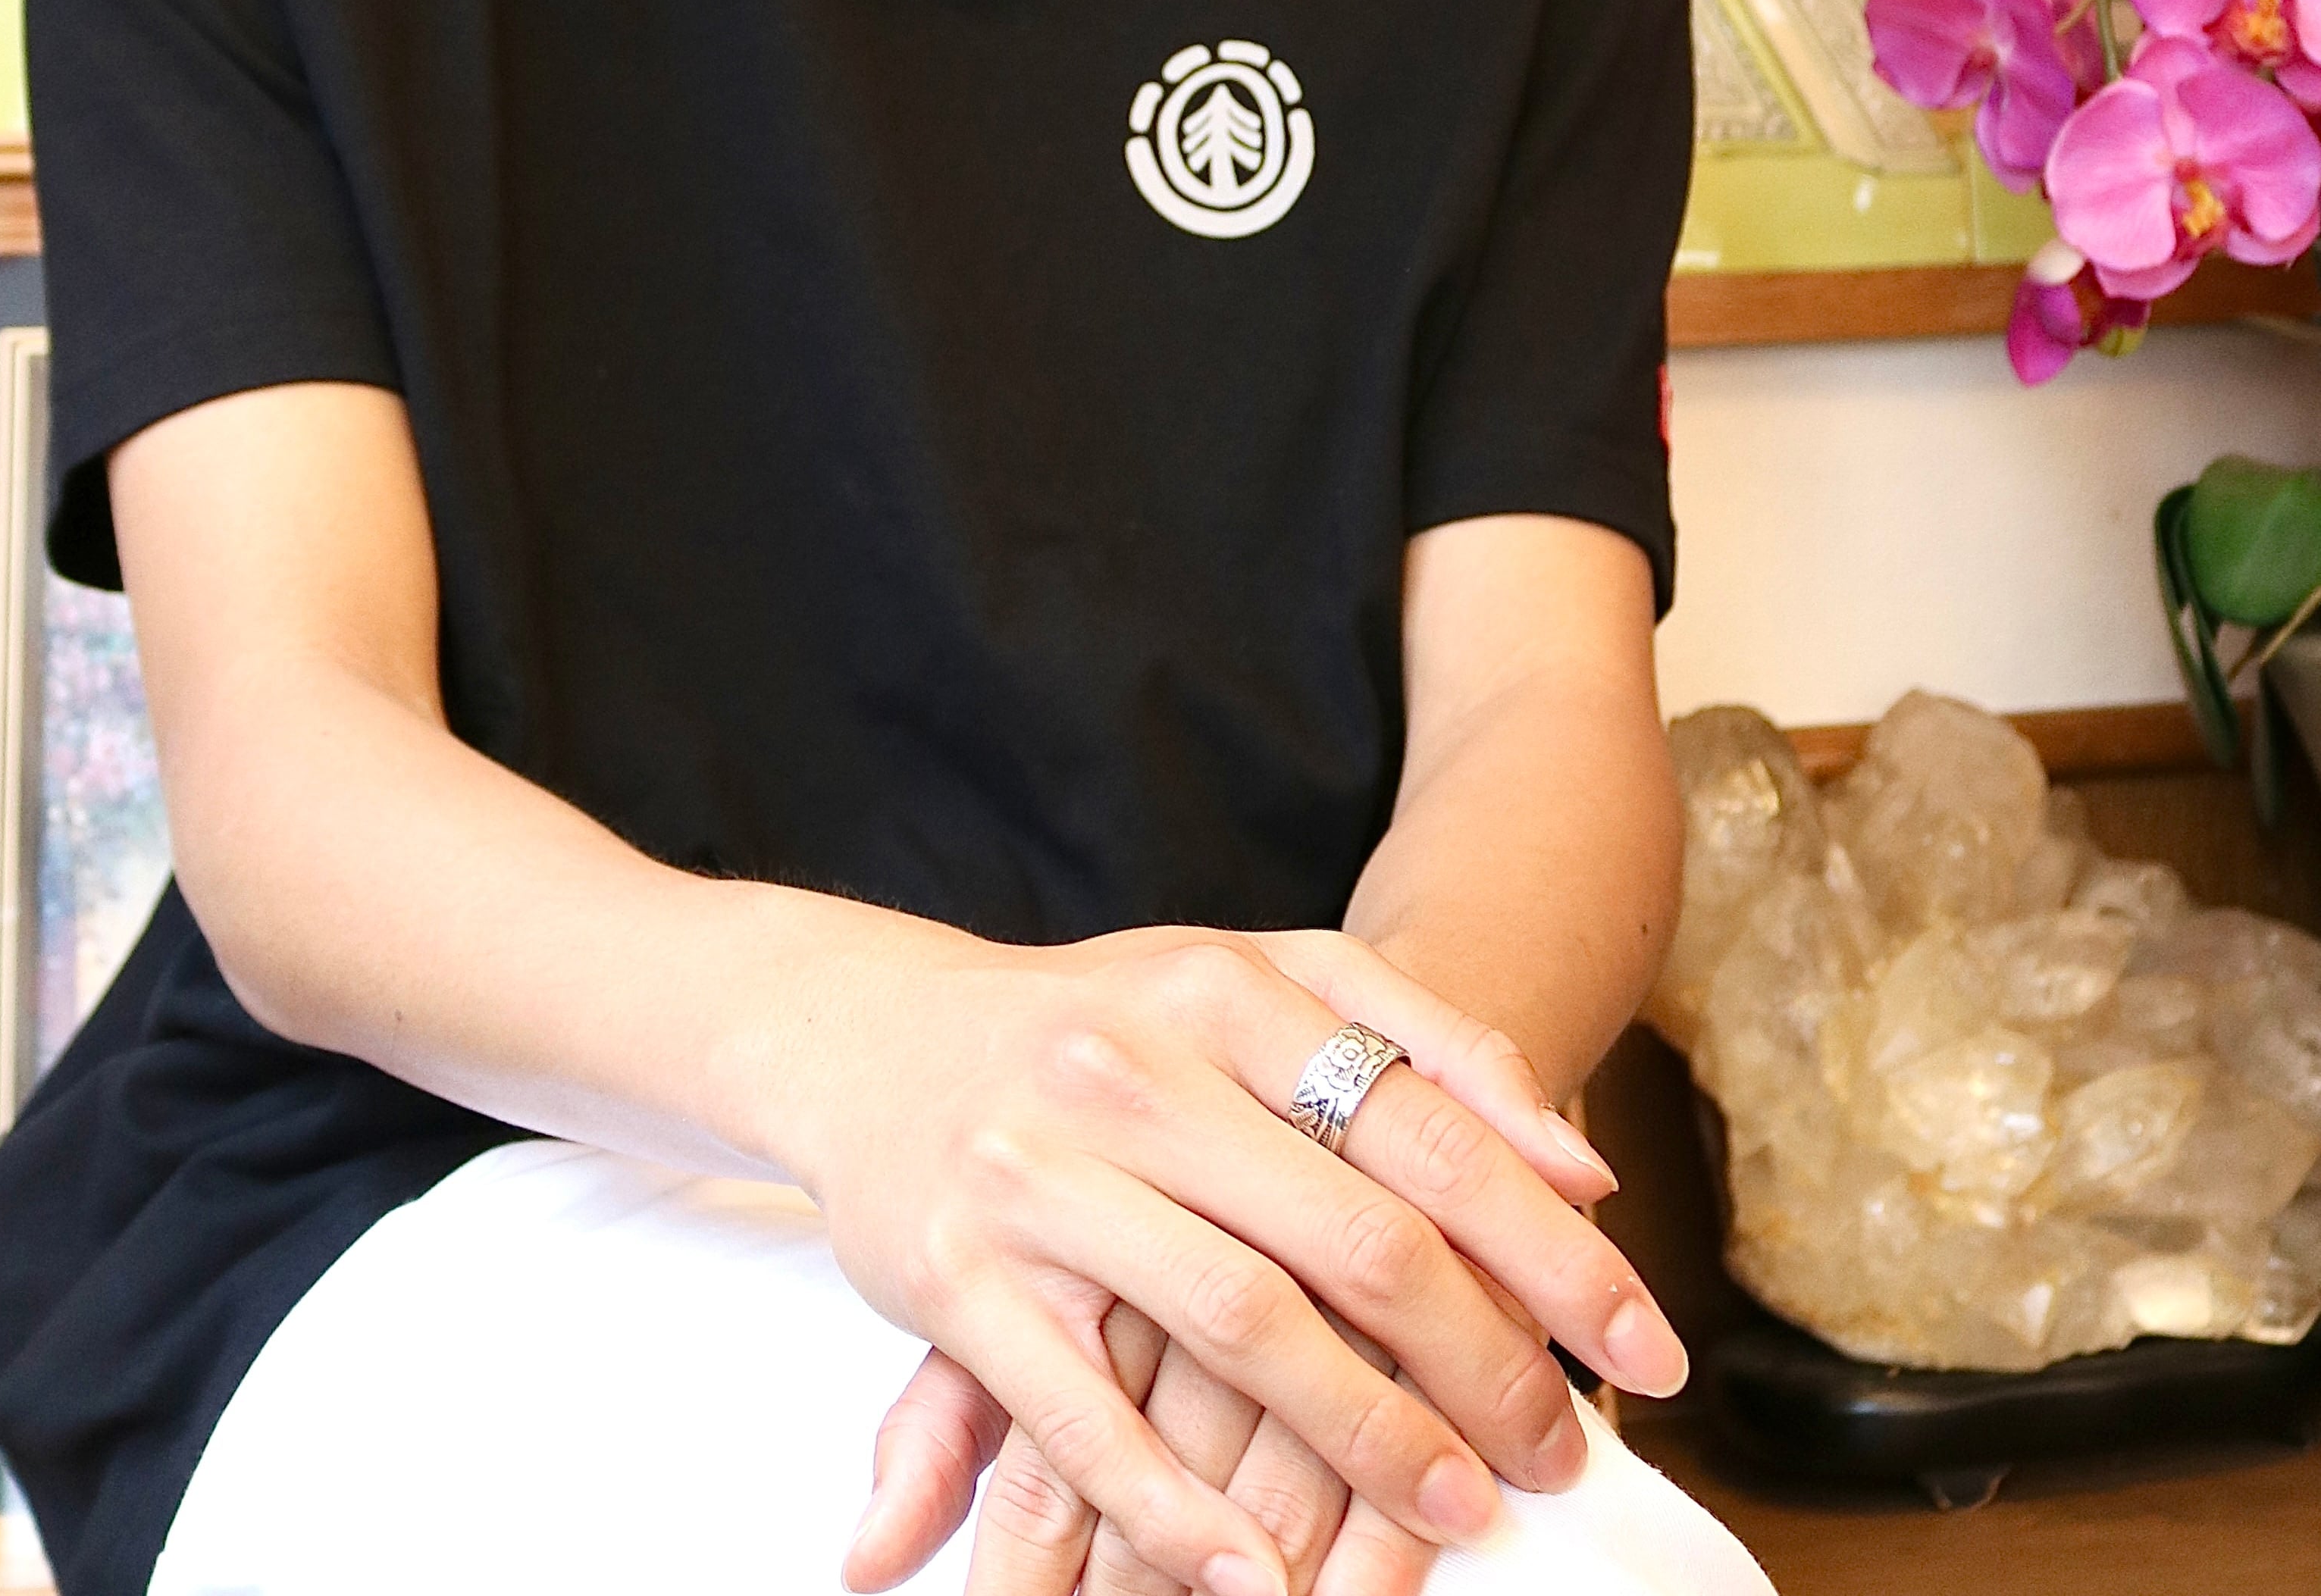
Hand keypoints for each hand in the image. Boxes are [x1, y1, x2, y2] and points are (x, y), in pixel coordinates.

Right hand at [789, 913, 1676, 1595]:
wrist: (876, 1029)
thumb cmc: (1112, 1022)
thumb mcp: (1261, 985)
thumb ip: (1428, 1046)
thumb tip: (1587, 1170)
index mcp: (1223, 990)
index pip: (1426, 1130)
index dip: (1551, 1249)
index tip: (1646, 1348)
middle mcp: (1134, 1071)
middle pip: (1352, 1235)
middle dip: (1480, 1363)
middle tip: (1562, 1452)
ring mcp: (1040, 1173)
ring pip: (1238, 1325)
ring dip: (1364, 1440)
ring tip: (1460, 1515)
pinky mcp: (956, 1276)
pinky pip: (1085, 1415)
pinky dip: (1177, 1508)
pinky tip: (1262, 1576)